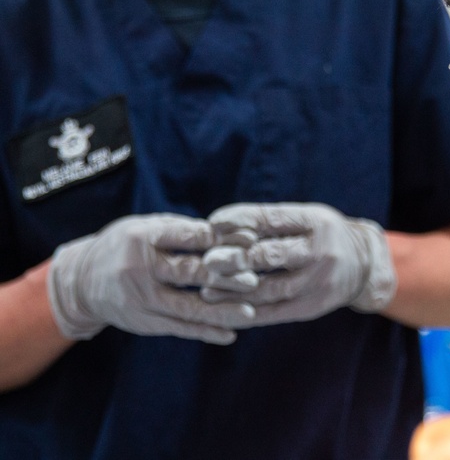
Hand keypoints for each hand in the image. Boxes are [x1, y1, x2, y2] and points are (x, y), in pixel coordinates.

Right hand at [47, 214, 255, 344]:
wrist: (82, 282)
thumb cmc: (127, 246)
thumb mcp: (148, 228)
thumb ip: (185, 231)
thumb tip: (234, 234)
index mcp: (142, 238)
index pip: (187, 237)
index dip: (219, 239)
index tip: (250, 239)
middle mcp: (139, 269)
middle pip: (188, 273)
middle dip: (224, 277)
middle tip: (253, 280)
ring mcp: (140, 299)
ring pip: (187, 307)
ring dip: (220, 311)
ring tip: (250, 313)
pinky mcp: (144, 322)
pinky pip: (179, 329)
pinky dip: (205, 332)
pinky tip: (230, 334)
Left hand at [203, 202, 396, 324]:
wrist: (363, 266)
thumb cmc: (321, 236)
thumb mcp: (305, 219)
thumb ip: (269, 222)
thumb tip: (218, 228)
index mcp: (316, 222)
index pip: (274, 219)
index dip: (243, 220)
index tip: (213, 222)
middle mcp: (321, 251)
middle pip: (273, 255)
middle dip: (237, 259)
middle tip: (208, 261)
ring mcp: (318, 282)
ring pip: (270, 289)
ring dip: (235, 291)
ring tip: (207, 290)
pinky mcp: (312, 307)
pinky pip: (274, 313)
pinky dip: (247, 313)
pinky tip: (224, 311)